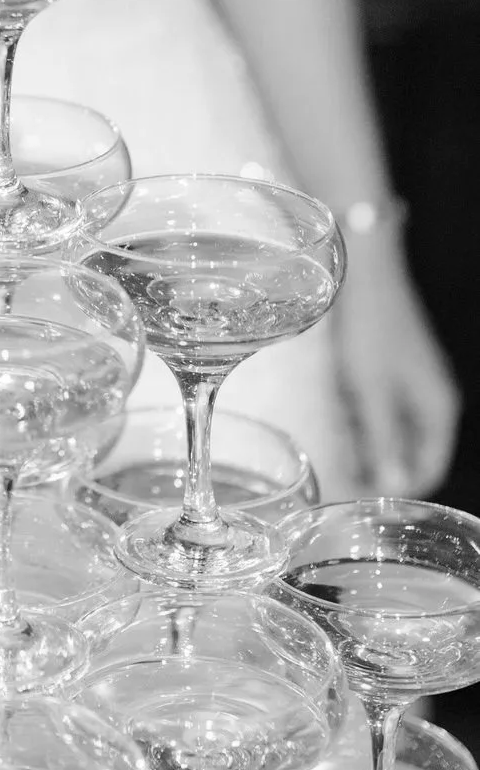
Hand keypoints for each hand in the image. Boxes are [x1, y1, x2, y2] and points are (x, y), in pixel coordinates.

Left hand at [329, 236, 459, 493]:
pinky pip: (376, 407)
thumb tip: (393, 484)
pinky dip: (357, 416)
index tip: (355, 500)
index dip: (392, 490)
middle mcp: (431, 399)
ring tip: (330, 441)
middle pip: (406, 452)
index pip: (425, 470)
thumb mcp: (371, 391)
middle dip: (373, 465)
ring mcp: (411, 382)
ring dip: (362, 441)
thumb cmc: (368, 329)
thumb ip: (382, 440)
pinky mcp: (389, 367)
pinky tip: (332, 412)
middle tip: (335, 471)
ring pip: (388, 431)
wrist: (363, 269)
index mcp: (438, 410)